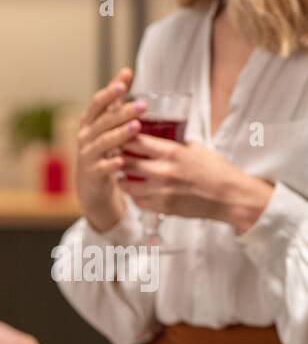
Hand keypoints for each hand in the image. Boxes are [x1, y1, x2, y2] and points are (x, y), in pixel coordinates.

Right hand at [74, 67, 142, 232]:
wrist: (91, 184)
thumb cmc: (103, 148)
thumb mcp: (106, 123)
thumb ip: (115, 99)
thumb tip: (126, 71)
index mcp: (89, 122)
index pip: (97, 104)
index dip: (110, 93)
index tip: (124, 84)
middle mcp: (85, 137)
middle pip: (102, 122)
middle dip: (121, 112)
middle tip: (143, 105)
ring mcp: (87, 156)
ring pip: (102, 143)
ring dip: (119, 135)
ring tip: (136, 127)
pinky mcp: (92, 174)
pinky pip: (101, 168)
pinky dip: (111, 165)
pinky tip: (122, 161)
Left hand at [121, 135, 273, 232]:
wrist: (229, 197)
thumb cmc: (217, 171)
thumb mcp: (198, 149)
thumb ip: (179, 144)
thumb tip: (167, 136)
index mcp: (174, 154)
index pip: (138, 143)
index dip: (125, 139)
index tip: (120, 137)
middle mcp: (163, 172)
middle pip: (126, 163)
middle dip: (118, 158)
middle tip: (114, 156)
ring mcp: (160, 192)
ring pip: (126, 185)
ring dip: (122, 178)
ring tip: (123, 174)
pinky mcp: (161, 207)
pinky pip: (137, 201)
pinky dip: (134, 195)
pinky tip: (136, 189)